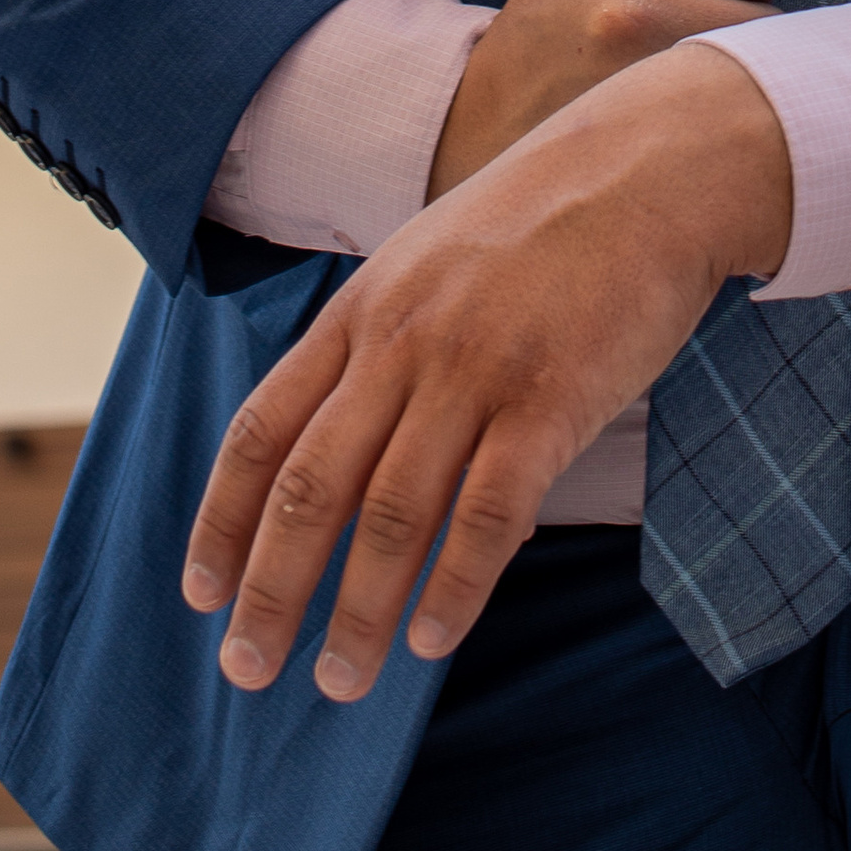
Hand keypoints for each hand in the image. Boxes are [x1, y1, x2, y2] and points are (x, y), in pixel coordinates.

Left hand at [184, 41, 791, 698]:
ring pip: (392, 515)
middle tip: (246, 668)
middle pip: (312, 486)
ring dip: (357, 613)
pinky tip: (432, 639)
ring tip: (340, 682)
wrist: (650, 168)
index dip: (223, 519)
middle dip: (270, 589)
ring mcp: (475, 370)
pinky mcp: (551, 399)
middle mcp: (403, 343)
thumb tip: (341, 442)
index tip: (200, 592)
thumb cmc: (540, 222)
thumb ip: (379, 341)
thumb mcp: (429, 260)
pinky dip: (453, 588)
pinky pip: (488, 515)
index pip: (264, 429)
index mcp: (363, 309)